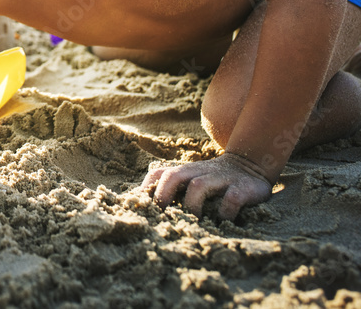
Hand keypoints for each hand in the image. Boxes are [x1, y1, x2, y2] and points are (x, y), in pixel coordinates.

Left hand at [142, 152, 273, 219]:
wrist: (250, 164)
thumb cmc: (212, 180)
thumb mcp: (191, 180)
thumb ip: (173, 190)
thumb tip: (148, 211)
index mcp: (183, 171)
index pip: (157, 174)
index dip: (145, 189)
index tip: (140, 209)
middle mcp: (198, 172)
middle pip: (173, 176)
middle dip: (162, 196)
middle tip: (160, 218)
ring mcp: (220, 178)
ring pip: (198, 186)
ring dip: (192, 207)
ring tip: (192, 225)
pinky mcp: (242, 187)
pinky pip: (231, 198)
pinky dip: (225, 212)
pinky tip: (223, 223)